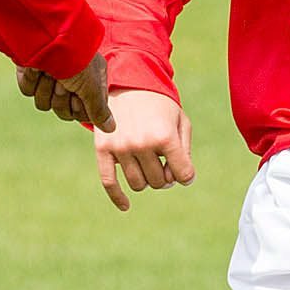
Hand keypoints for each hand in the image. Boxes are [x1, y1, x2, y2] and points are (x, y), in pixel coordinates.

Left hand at [19, 56, 114, 131]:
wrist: (49, 36)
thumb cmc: (77, 60)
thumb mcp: (92, 87)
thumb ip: (99, 110)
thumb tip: (111, 129)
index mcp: (89, 82)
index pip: (82, 113)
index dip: (78, 109)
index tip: (78, 95)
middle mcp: (70, 79)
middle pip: (62, 111)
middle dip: (61, 98)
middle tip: (63, 82)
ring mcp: (49, 76)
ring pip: (43, 103)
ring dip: (46, 89)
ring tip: (49, 72)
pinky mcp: (30, 72)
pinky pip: (28, 90)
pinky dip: (31, 80)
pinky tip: (35, 67)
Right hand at [93, 86, 192, 211]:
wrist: (129, 83)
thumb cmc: (160, 105)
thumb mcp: (180, 122)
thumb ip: (184, 151)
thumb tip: (180, 180)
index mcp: (164, 136)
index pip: (181, 174)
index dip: (185, 175)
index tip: (184, 170)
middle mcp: (141, 143)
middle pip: (158, 182)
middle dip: (164, 177)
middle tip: (163, 164)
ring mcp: (121, 147)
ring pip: (138, 185)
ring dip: (146, 180)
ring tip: (148, 165)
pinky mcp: (103, 148)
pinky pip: (109, 182)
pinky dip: (118, 198)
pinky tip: (126, 206)